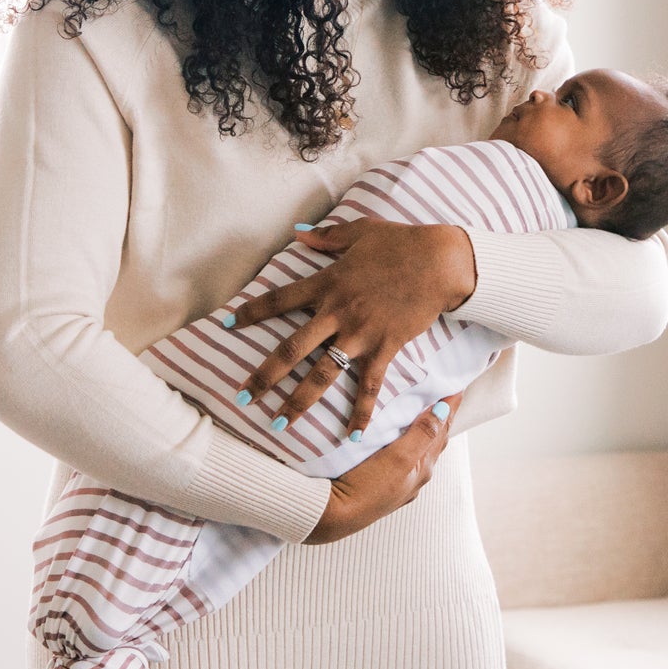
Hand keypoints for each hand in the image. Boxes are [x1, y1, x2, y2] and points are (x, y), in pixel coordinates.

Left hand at [229, 219, 477, 437]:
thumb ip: (326, 237)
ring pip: (321, 374)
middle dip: (264, 376)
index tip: (227, 324)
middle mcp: (337, 313)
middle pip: (291, 349)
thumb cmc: (401, 242)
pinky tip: (353, 436)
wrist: (440, 261)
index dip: (251, 312)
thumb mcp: (359, 231)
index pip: (279, 300)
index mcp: (326, 282)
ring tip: (279, 423)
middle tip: (242, 398)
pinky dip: (362, 412)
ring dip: (299, 401)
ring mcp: (360, 335)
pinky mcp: (385, 348)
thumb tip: (298, 233)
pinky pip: (369, 386)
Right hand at [304, 394, 462, 543]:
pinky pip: (401, 457)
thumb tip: (443, 410)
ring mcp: (398, 483)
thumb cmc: (366, 487)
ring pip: (418, 450)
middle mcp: (414, 477)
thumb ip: (421, 435)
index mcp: (422, 467)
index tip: (458, 385)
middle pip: (433, 440)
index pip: (441, 430)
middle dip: (440, 417)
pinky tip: (397, 439)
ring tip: (424, 411)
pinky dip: (406, 441)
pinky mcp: (380, 485)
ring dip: (424, 430)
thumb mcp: (398, 458)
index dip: (450, 407)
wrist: (331, 516)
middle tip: (445, 394)